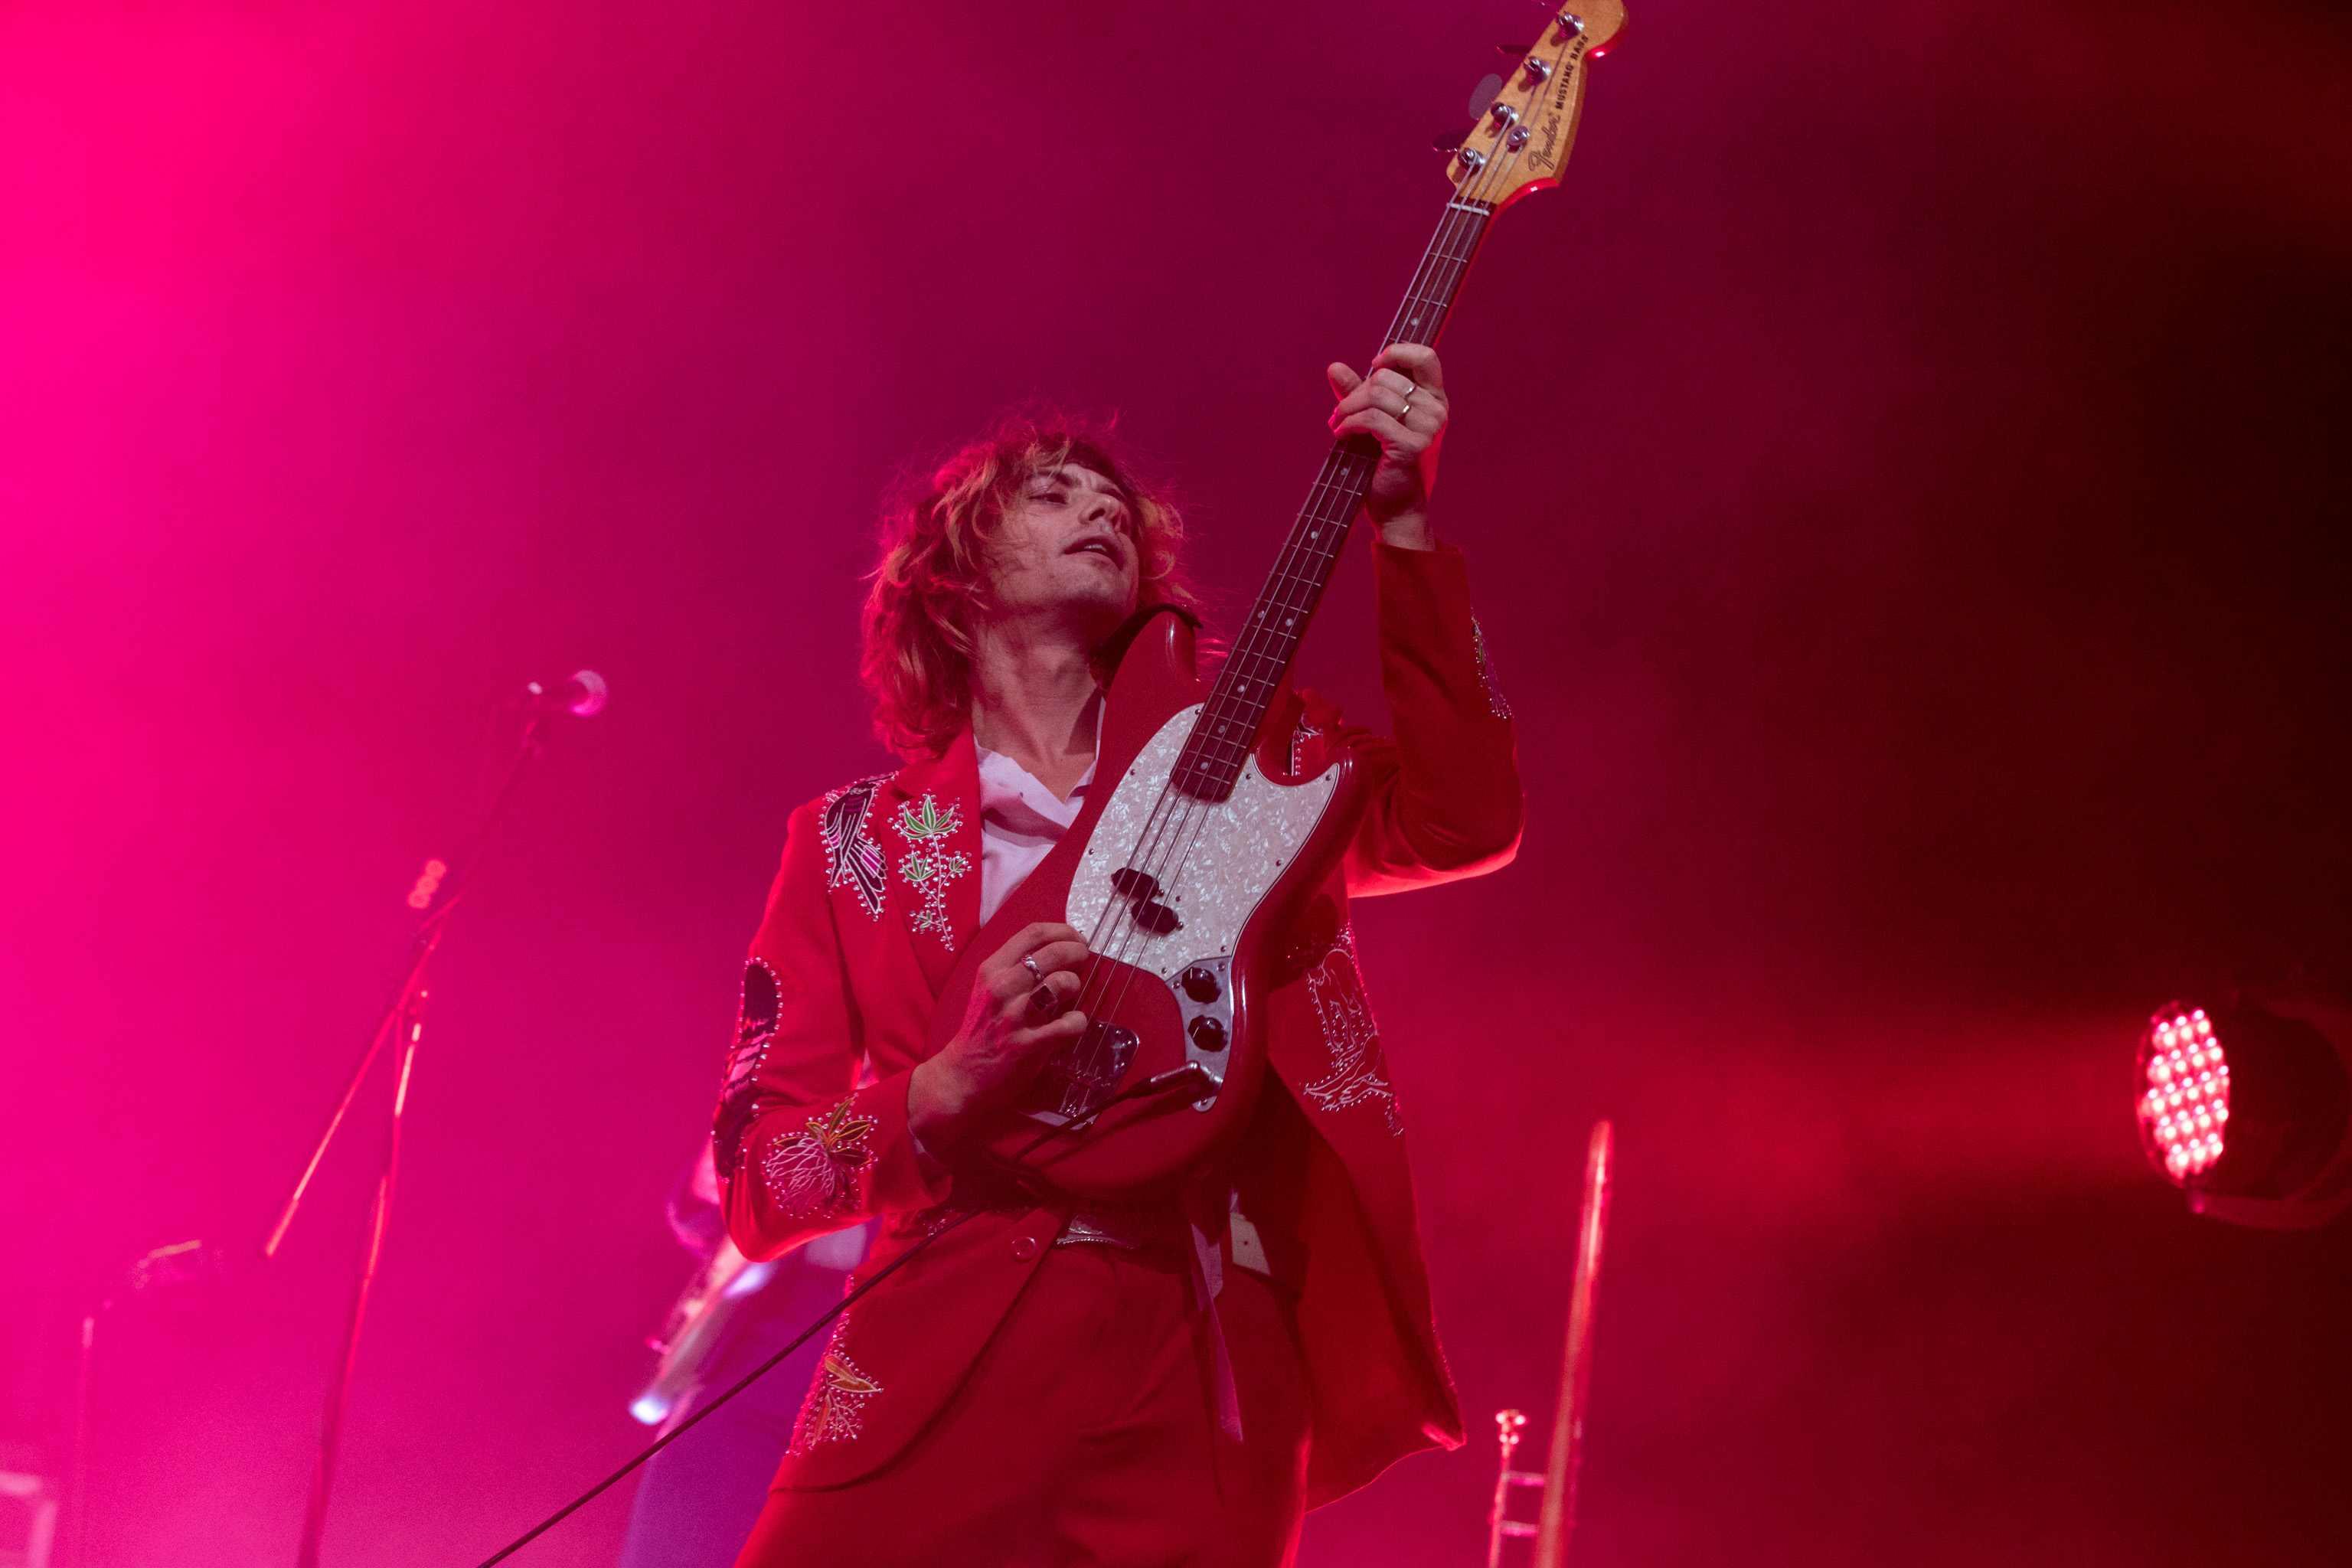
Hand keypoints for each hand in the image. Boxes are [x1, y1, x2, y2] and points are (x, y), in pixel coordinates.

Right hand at [908, 922, 1091, 1152]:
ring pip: (1060, 985)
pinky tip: (1072, 1025)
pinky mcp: (1024, 1047)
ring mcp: (1011, 1018)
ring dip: (1075, 986)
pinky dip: (1078, 1023)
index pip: (1033, 933)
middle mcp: (1000, 988)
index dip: (1064, 931)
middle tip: (1084, 961)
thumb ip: (1019, 970)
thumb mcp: (991, 989)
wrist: (961, 1076)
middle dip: (1077, 952)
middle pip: (1052, 953)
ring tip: (1071, 996)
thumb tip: (1063, 949)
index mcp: (991, 969)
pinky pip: (1067, 1026)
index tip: (1076, 938)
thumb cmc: (982, 1029)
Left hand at [1327, 343, 1446, 548]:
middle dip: (1355, 393)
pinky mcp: (1411, 445)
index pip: (1425, 357)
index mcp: (1434, 399)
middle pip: (1385, 378)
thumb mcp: (1373, 421)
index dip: (1397, 353)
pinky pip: (1371, 419)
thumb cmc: (1385, 464)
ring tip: (1337, 425)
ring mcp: (1427, 428)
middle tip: (1341, 413)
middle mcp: (1437, 410)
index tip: (1374, 366)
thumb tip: (1334, 367)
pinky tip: (1341, 435)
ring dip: (1346, 410)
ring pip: (1375, 397)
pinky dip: (1348, 424)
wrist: (1396, 508)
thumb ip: (1357, 393)